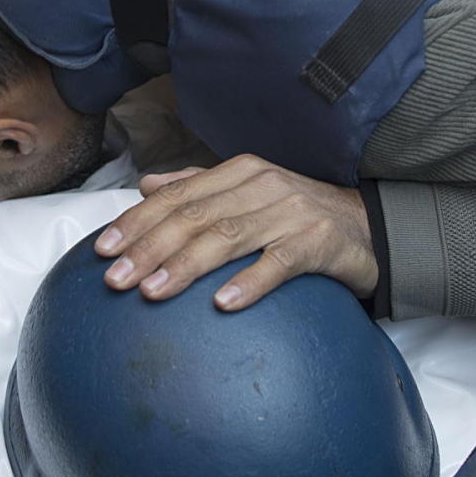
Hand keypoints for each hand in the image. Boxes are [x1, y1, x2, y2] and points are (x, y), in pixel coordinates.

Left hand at [94, 156, 380, 310]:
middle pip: (195, 216)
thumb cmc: (301, 216)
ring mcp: (293, 212)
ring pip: (228, 237)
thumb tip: (147, 184)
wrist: (371, 228)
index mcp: (240, 172)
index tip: (104, 248)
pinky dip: (250, 282)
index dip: (138, 221)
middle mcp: (263, 186)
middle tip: (115, 279)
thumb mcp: (249, 194)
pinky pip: (280, 263)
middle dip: (149, 248)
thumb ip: (199, 187)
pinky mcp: (320, 241)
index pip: (178, 195)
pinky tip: (222, 303)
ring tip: (151, 291)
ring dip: (185, 265)